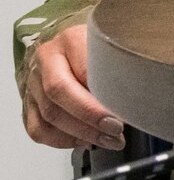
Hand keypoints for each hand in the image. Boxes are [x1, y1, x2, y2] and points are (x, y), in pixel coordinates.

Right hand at [20, 26, 123, 151]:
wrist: (74, 44)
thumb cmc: (100, 47)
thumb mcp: (116, 44)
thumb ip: (124, 64)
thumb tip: (138, 99)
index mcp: (71, 39)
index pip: (83, 70)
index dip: (102, 97)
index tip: (124, 112)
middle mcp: (47, 59)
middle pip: (59, 93)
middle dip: (90, 118)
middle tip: (116, 131)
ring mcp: (33, 82)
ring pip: (48, 115)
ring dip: (80, 134)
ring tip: (108, 140)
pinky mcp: (29, 102)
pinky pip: (38, 129)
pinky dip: (61, 140)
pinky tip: (84, 141)